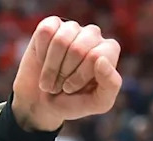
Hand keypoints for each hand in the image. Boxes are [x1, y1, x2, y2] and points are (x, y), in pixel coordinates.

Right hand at [11, 16, 121, 131]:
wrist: (42, 103)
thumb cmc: (74, 103)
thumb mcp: (98, 103)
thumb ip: (110, 85)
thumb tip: (102, 59)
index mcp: (109, 51)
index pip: (95, 56)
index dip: (80, 76)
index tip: (72, 88)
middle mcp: (94, 36)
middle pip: (78, 49)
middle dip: (64, 73)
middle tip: (60, 86)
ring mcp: (73, 28)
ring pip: (60, 40)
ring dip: (51, 67)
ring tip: (51, 78)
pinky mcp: (51, 24)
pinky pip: (46, 32)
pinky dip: (41, 52)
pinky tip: (43, 60)